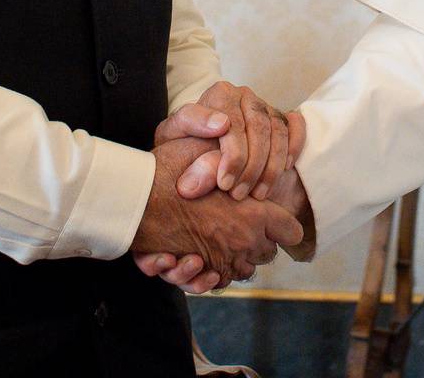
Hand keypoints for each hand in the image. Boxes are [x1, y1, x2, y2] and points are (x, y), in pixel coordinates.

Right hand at [130, 136, 301, 289]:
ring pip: (245, 270)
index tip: (273, 217)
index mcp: (254, 215)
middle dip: (259, 240)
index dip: (284, 224)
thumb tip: (237, 140)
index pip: (290, 231)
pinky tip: (203, 258)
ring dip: (237, 258)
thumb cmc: (167, 172)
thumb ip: (227, 152)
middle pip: (269, 253)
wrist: (133, 203)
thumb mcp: (202, 148)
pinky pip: (219, 282)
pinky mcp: (200, 274)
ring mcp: (223, 262)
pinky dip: (214, 274)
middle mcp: (243, 243)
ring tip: (219, 240)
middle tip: (241, 221)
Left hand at [189, 81, 299, 201]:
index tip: (224, 183)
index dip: (232, 156)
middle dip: (251, 166)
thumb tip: (220, 125)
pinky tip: (284, 169)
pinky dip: (294, 147)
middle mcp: (245, 96)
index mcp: (221, 94)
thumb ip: (190, 128)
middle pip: (259, 128)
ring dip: (271, 166)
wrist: (194, 149)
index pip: (234, 123)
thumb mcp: (174, 136)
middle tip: (239, 194)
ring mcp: (266, 106)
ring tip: (258, 194)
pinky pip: (296, 128)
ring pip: (278, 132)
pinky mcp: (283, 118)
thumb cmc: (183, 143)